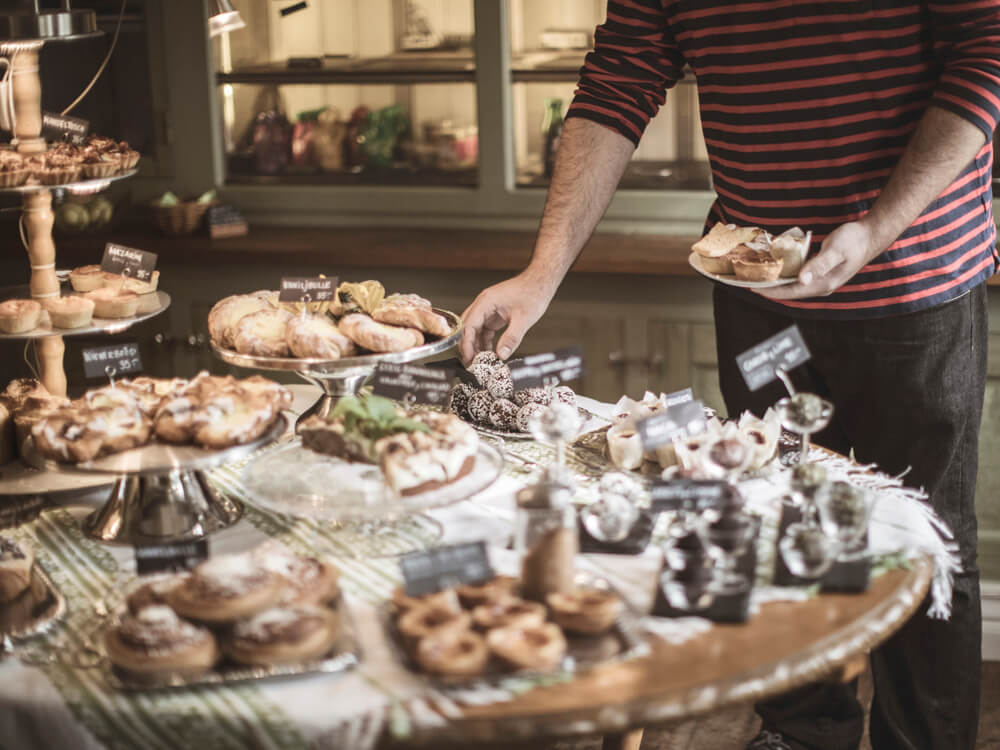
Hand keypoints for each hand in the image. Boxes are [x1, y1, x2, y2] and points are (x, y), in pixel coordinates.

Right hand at [459, 273, 554, 363]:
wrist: (540, 282)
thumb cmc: (533, 293)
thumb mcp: (523, 319)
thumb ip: (511, 338)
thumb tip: (502, 355)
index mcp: (486, 302)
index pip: (468, 325)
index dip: (466, 343)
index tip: (469, 358)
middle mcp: (483, 305)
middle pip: (468, 328)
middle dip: (468, 346)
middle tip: (472, 363)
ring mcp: (488, 310)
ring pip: (475, 330)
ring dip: (476, 345)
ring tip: (481, 361)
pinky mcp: (494, 314)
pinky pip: (485, 330)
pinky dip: (485, 342)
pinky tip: (489, 353)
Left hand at [759, 221, 879, 299]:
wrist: (870, 235)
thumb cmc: (853, 241)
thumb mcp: (835, 250)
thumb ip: (819, 265)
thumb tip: (802, 280)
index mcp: (823, 284)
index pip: (791, 292)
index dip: (771, 291)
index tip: (753, 288)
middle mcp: (821, 286)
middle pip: (790, 292)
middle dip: (770, 288)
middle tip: (749, 282)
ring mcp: (821, 281)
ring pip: (793, 285)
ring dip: (777, 283)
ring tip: (758, 277)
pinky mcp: (821, 274)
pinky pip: (799, 278)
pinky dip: (786, 275)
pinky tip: (777, 269)